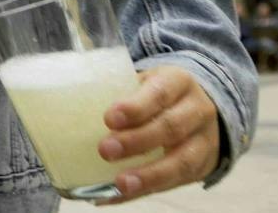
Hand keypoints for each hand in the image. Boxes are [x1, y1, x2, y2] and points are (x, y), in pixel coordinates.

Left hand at [97, 66, 220, 201]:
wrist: (204, 106)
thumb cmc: (161, 93)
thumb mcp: (148, 82)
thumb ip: (121, 92)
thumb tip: (72, 106)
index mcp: (179, 82)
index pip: (160, 92)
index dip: (136, 107)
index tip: (109, 118)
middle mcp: (198, 110)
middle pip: (171, 127)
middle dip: (137, 142)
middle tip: (105, 150)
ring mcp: (204, 141)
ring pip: (181, 161)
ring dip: (149, 175)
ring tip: (120, 184)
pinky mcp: (202, 167)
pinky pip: (175, 183)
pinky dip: (145, 191)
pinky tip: (118, 195)